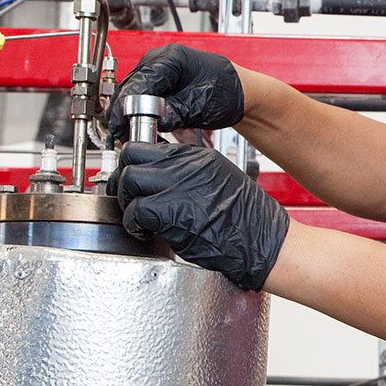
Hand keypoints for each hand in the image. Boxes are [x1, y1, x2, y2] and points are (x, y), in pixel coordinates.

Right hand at [108, 43, 244, 141]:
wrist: (238, 92)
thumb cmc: (227, 91)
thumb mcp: (202, 106)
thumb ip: (176, 112)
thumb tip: (156, 122)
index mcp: (171, 58)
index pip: (139, 82)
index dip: (127, 107)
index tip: (122, 126)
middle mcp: (159, 59)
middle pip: (130, 86)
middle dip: (124, 112)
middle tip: (124, 135)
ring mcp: (156, 69)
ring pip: (131, 92)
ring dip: (128, 113)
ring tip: (131, 134)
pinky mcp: (157, 81)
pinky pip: (139, 96)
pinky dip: (137, 111)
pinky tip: (139, 126)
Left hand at [110, 142, 289, 291]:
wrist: (262, 240)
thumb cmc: (247, 218)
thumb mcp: (220, 178)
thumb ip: (188, 172)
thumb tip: (160, 175)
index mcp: (196, 155)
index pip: (147, 144)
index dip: (134, 162)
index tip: (134, 176)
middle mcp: (183, 166)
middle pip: (130, 157)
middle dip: (124, 179)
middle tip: (130, 197)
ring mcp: (176, 186)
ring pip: (128, 181)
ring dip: (127, 202)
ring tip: (140, 217)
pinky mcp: (169, 213)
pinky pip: (134, 211)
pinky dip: (133, 225)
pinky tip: (145, 231)